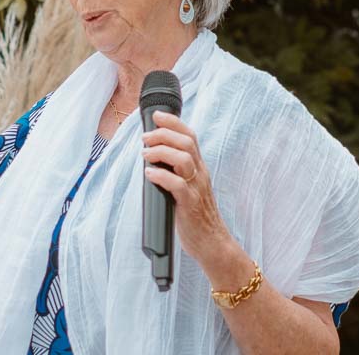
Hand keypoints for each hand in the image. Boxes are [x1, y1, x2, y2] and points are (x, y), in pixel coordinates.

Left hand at [141, 111, 237, 271]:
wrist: (212, 243)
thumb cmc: (196, 216)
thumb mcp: (190, 187)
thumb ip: (178, 172)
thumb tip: (152, 159)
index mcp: (199, 168)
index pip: (190, 137)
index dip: (174, 123)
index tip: (157, 116)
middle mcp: (200, 174)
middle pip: (187, 142)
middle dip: (164, 134)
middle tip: (145, 138)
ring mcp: (197, 189)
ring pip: (184, 159)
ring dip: (161, 152)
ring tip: (145, 154)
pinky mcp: (190, 205)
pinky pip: (178, 185)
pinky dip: (161, 176)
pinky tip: (149, 173)